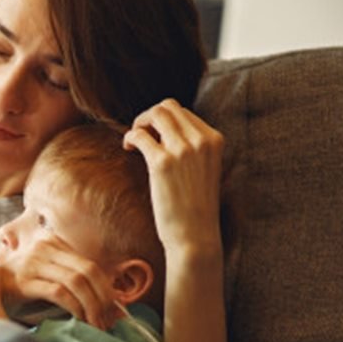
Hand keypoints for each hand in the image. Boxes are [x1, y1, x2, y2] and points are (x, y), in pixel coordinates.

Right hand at [0, 236, 118, 329]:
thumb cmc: (16, 284)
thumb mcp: (44, 272)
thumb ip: (69, 278)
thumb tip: (109, 302)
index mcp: (52, 242)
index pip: (89, 264)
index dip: (107, 288)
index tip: (116, 309)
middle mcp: (44, 248)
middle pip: (87, 271)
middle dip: (104, 298)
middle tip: (110, 319)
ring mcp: (33, 263)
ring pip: (76, 281)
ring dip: (92, 306)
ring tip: (97, 324)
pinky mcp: (24, 280)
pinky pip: (59, 292)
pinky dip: (75, 307)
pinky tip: (79, 319)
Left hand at [123, 98, 224, 253]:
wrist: (195, 235)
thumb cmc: (195, 206)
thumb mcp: (204, 169)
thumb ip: (192, 148)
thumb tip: (164, 132)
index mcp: (214, 139)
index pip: (184, 112)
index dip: (164, 121)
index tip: (155, 137)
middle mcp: (201, 140)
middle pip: (169, 106)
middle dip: (150, 117)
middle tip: (141, 135)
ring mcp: (183, 149)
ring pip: (156, 113)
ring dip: (140, 123)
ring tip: (134, 142)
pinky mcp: (162, 162)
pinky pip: (139, 135)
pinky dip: (130, 138)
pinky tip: (128, 150)